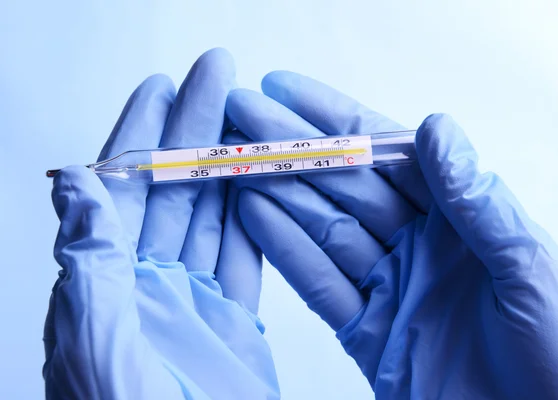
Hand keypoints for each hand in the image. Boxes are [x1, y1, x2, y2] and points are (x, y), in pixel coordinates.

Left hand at [44, 49, 278, 399]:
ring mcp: (190, 302)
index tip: (164, 87)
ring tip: (248, 121)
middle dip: (195, 131)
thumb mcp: (97, 345)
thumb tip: (74, 183)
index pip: (121, 190)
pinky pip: (244, 261)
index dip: (142, 134)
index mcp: (102, 284)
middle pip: (173, 190)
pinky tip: (264, 185)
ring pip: (211, 218)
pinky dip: (255, 221)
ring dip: (229, 168)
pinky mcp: (231, 324)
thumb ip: (90, 264)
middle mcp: (144, 284)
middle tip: (220, 78)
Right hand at [226, 72, 557, 398]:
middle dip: (292, 148)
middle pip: (344, 186)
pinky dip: (284, 250)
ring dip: (278, 192)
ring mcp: (387, 285)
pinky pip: (318, 283)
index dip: (336, 119)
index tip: (287, 90)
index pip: (388, 153)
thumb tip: (434, 127)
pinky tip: (252, 214)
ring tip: (235, 160)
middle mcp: (417, 244)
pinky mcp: (364, 331)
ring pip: (322, 228)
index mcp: (459, 218)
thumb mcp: (526, 267)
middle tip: (241, 116)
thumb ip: (475, 200)